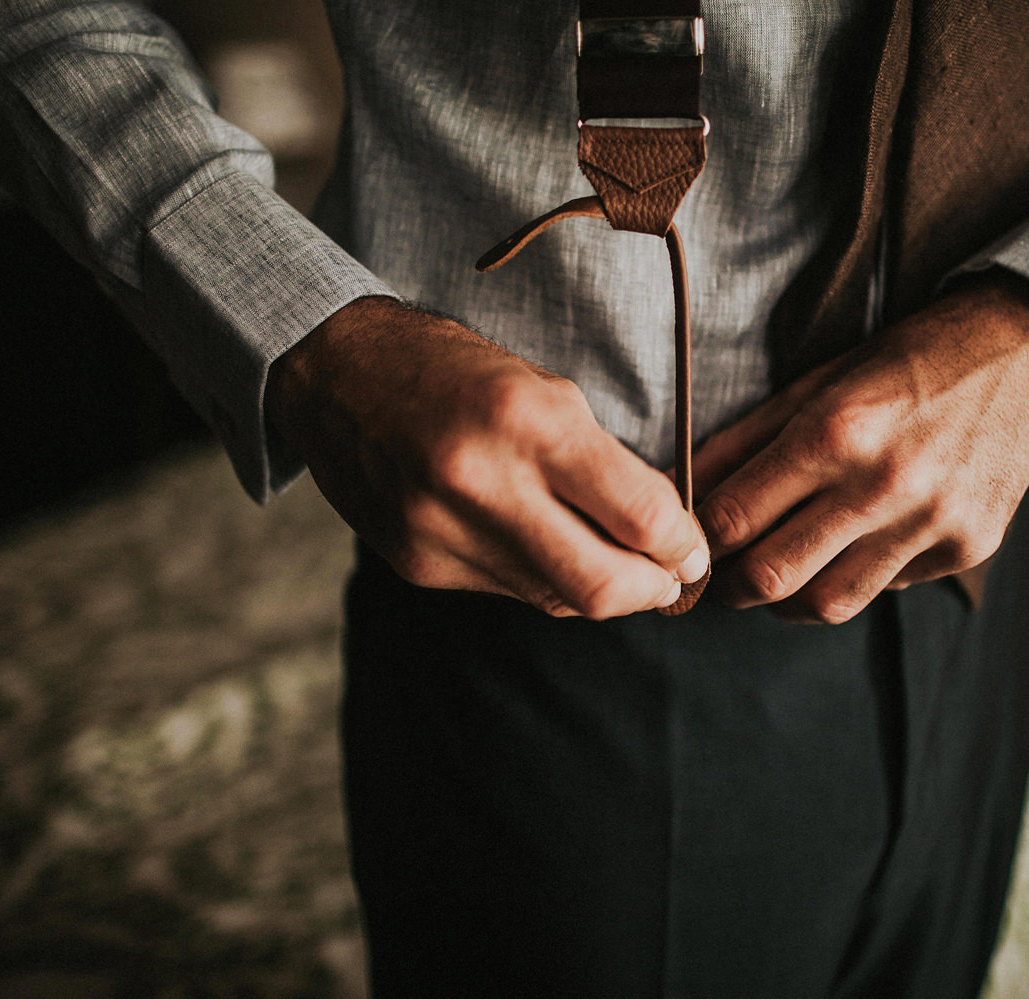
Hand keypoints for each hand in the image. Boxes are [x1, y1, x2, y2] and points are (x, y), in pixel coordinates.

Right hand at [265, 296, 709, 618]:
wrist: (335, 375)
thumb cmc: (453, 369)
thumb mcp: (541, 387)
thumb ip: (602, 461)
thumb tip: (663, 531)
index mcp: (527, 421)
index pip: (639, 515)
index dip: (684, 544)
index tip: (694, 547)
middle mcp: (482, 483)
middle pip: (604, 585)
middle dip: (654, 590)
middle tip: (671, 577)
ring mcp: (443, 532)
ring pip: (558, 599)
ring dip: (603, 590)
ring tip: (619, 565)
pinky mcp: (418, 565)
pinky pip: (509, 593)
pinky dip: (546, 582)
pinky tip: (551, 553)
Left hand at [691, 278, 1028, 623]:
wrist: (1025, 353)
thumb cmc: (908, 360)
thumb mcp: (819, 381)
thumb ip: (746, 438)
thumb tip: (683, 483)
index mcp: (836, 431)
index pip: (734, 518)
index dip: (698, 539)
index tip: (690, 541)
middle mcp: (884, 484)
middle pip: (771, 576)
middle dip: (730, 585)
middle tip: (720, 575)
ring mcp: (932, 523)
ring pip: (828, 604)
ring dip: (786, 600)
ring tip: (777, 575)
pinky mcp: (967, 548)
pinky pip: (885, 589)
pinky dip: (855, 578)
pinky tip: (852, 548)